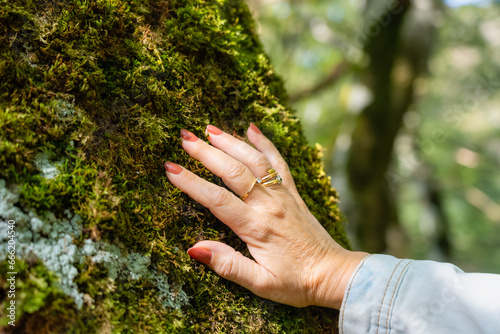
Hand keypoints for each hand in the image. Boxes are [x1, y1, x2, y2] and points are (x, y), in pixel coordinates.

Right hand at [164, 123, 367, 308]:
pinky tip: (252, 128)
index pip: (216, 199)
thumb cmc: (296, 283)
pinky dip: (265, 143)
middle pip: (233, 171)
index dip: (191, 183)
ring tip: (209, 129)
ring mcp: (283, 195)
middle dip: (206, 153)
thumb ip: (228, 266)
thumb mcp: (260, 284)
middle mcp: (269, 204)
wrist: (332, 273)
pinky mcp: (293, 192)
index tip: (170, 168)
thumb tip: (194, 248)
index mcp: (256, 227)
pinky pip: (279, 162)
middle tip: (184, 138)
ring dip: (231, 142)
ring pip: (255, 161)